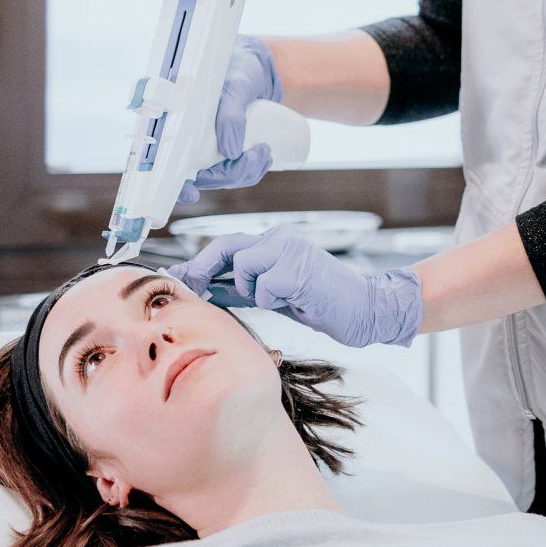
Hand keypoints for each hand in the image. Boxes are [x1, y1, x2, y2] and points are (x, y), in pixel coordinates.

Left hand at [168, 228, 423, 348]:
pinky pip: (265, 287)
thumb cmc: (322, 302)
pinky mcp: (300, 268)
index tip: (177, 276)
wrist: (368, 308)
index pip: (227, 246)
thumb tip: (206, 289)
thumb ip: (245, 287)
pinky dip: (273, 300)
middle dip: (203, 268)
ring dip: (252, 291)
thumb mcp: (276, 294)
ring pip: (244, 267)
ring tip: (280, 298)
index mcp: (275, 242)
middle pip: (226, 246)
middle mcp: (281, 238)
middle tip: (191, 286)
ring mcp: (291, 250)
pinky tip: (296, 301)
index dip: (199, 262)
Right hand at [177, 35, 283, 204]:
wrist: (258, 66)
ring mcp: (203, 144)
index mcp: (173, 119)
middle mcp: (184, 136)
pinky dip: (249, 171)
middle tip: (259, 154)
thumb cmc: (240, 68)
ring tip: (266, 151)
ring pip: (219, 176)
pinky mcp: (222, 147)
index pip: (163, 161)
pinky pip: (231, 170)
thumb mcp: (237, 85)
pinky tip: (264, 160)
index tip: (192, 193)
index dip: (174, 184)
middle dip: (231, 174)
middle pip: (199, 175)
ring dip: (244, 173)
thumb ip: (230, 113)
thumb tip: (230, 152)